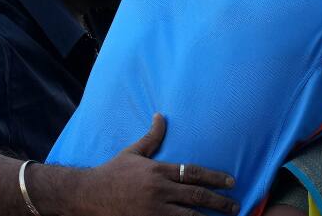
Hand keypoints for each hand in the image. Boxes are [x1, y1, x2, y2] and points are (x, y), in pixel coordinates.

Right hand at [66, 114, 238, 215]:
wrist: (87, 195)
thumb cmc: (112, 172)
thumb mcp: (133, 152)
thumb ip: (152, 137)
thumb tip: (161, 115)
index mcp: (158, 171)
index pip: (193, 173)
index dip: (215, 177)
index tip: (231, 181)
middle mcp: (158, 190)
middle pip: (196, 196)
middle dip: (219, 201)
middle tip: (235, 205)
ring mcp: (153, 210)